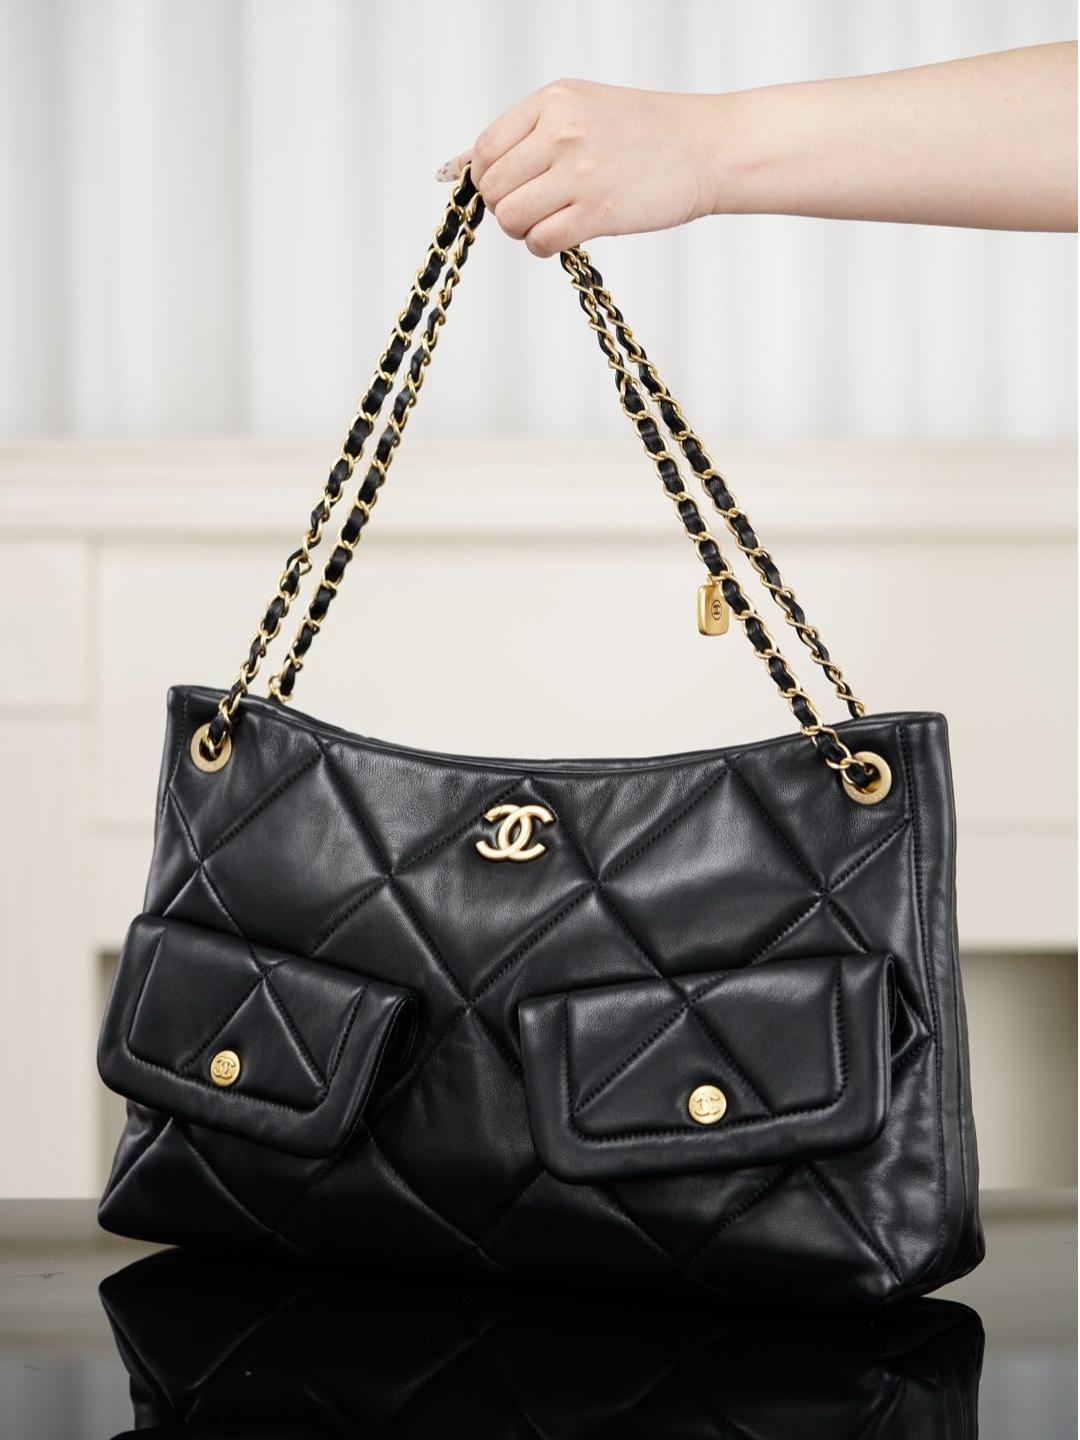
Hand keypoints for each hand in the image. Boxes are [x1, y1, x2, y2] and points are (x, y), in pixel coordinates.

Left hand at [439, 80, 719, 256]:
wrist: (707, 148)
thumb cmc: (646, 134)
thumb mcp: (581, 111)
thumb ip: (524, 135)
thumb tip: (454, 168)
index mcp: (554, 101)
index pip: (486, 149)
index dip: (488, 179)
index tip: (510, 188)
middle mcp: (562, 132)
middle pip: (494, 189)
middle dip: (506, 207)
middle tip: (535, 209)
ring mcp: (580, 172)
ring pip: (511, 218)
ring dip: (524, 231)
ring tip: (551, 222)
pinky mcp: (599, 212)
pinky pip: (541, 241)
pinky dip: (544, 247)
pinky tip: (565, 237)